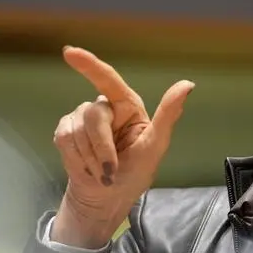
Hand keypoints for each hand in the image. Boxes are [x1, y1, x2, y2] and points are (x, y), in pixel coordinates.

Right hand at [51, 46, 194, 247]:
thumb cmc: (134, 174)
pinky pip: (64, 140)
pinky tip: (86, 169)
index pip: (108, 79)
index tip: (69, 53)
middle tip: (110, 171)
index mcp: (127, 106)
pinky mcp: (65, 132)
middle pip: (93, 116)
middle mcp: (104, 108)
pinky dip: (76, 160)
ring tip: (101, 172)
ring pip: (77, 130)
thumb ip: (168, 115)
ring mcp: (81, 119)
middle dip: (102, 148)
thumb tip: (187, 83)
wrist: (106, 199)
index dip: (89, 65)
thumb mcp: (155, 148)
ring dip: (90, 160)